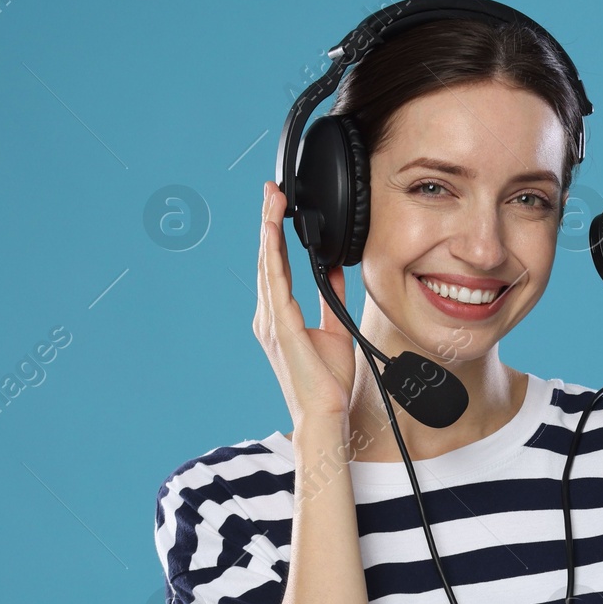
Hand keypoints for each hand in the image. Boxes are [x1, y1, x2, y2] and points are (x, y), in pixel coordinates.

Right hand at [254, 181, 356, 426]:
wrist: (326, 413)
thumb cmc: (327, 381)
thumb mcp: (334, 330)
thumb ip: (330, 300)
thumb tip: (332, 271)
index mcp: (280, 316)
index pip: (278, 266)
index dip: (277, 235)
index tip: (280, 207)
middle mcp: (269, 316)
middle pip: (268, 259)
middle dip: (269, 221)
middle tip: (272, 190)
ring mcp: (271, 321)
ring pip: (268, 264)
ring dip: (270, 229)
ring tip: (273, 200)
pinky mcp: (281, 327)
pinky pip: (276, 283)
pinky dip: (274, 255)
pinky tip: (274, 233)